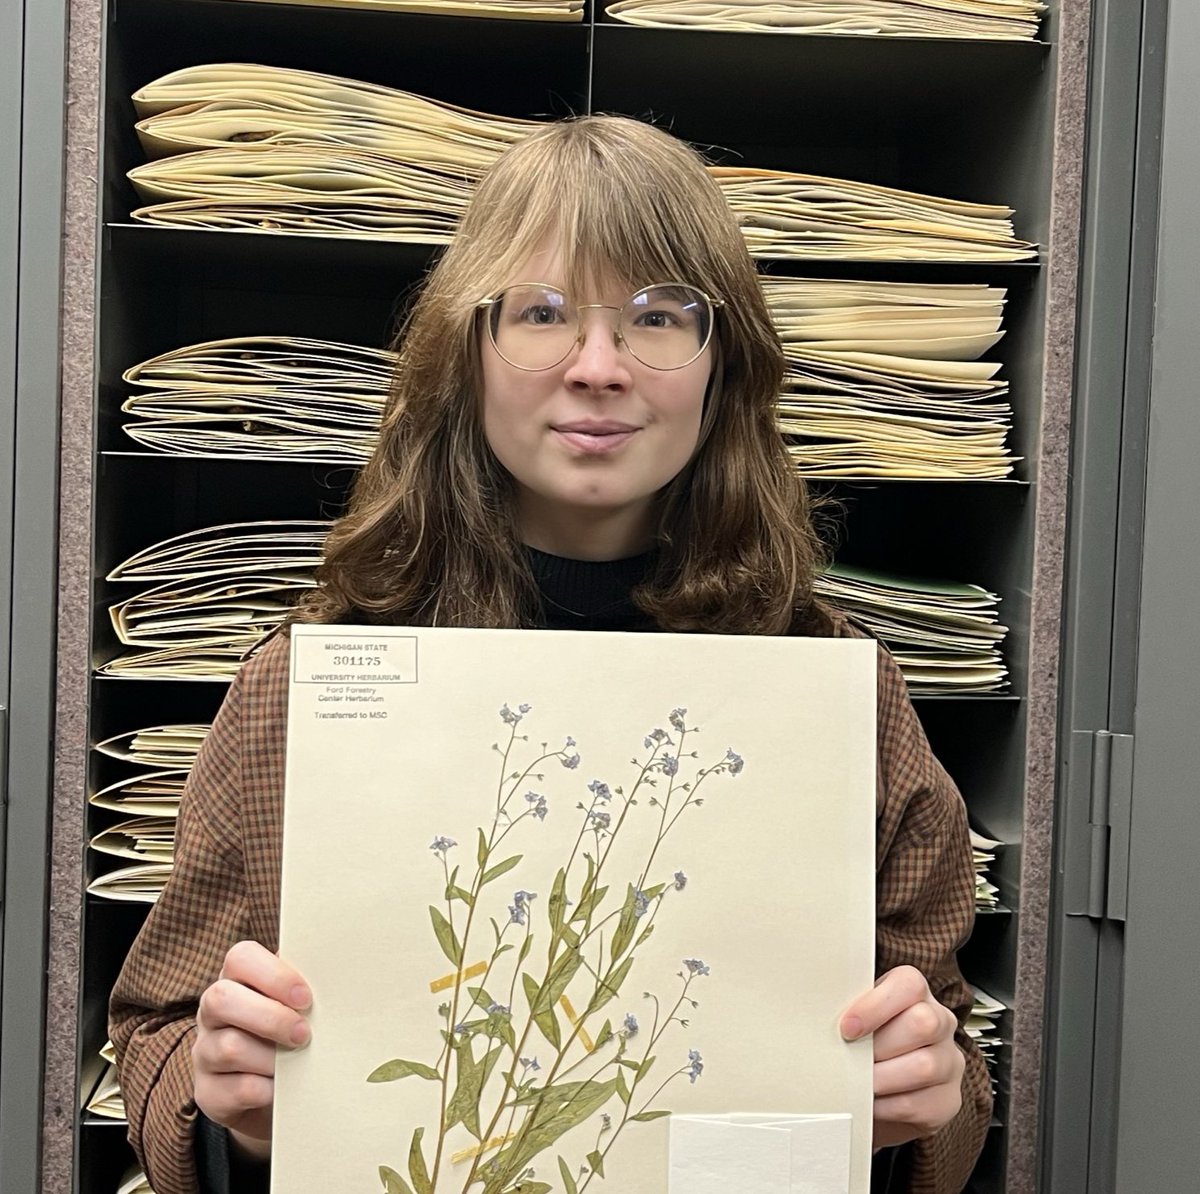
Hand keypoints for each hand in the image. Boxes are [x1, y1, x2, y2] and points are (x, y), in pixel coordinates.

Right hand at [193, 940, 312, 1161]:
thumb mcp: (296, 1006)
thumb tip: (339, 972)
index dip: (273, 975)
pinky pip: (234, 1090)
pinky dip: (265, 1090)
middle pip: (222, 999)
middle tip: (304, 1034)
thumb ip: (304, 988)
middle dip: (270, 1017)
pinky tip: (281, 1089)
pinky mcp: (208, 1093)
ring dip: (271, 1058)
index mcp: (237, 979)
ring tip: (297, 1063)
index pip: (240, 958)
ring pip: (229, 1048)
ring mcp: (204, 1052)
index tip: (306, 997)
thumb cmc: (290, 1032)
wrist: (274, 1090)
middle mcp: (212, 1012)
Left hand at [840, 965, 963, 1149]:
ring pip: (924, 1066)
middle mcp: (941, 1022)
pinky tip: (870, 1102)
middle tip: (853, 1057)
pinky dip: (886, 1106)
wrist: (884, 1088)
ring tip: (858, 1082)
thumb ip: (849, 1010)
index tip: (847, 1028)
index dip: (876, 1005)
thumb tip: (815, 1014)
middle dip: (879, 1045)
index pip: (909, 985)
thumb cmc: (867, 1042)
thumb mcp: (861, 1017)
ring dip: (882, 1077)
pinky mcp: (948, 1101)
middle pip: (923, 1023)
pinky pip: (919, 1103)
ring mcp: (949, 1062)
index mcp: (917, 993)